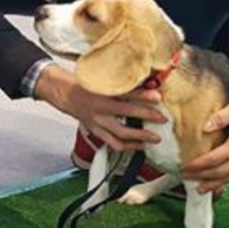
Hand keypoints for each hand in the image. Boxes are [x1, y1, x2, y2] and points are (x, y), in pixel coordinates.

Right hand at [35, 65, 166, 152]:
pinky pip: (113, 143)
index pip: (125, 94)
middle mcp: (99, 109)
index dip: (143, 95)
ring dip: (140, 137)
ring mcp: (97, 123)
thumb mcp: (102, 81)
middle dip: (147, 116)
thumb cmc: (85, 85)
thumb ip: (122, 85)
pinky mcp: (96, 132)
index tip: (158, 97)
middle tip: (162, 118)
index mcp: (101, 93)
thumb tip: (147, 84)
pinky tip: (140, 145)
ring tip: (155, 138)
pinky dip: (128, 146)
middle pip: (126, 113)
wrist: (66, 95)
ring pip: (121, 133)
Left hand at [180, 70, 228, 193]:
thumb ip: (221, 117)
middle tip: (186, 178)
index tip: (185, 167)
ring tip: (200, 189)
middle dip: (202, 177)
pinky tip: (219, 182)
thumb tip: (205, 128)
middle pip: (222, 172)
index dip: (199, 165)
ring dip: (215, 184)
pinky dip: (227, 180)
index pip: (215, 159)